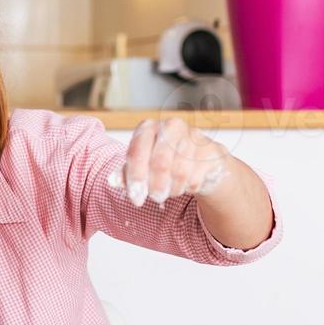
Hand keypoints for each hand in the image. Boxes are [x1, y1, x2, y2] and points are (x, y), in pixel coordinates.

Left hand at [110, 117, 228, 205]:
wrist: (201, 161)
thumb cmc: (166, 162)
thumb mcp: (143, 166)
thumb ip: (127, 173)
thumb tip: (113, 181)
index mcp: (149, 127)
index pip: (137, 150)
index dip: (135, 176)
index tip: (136, 197)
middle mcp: (171, 126)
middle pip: (160, 162)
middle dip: (156, 186)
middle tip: (155, 198)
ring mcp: (193, 135)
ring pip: (180, 172)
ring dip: (173, 189)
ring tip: (170, 191)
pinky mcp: (210, 149)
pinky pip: (196, 177)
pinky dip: (188, 188)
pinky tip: (185, 185)